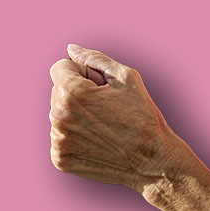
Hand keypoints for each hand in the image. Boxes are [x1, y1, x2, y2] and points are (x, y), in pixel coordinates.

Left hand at [49, 44, 185, 191]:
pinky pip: (60, 137)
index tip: (99, 85)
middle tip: (105, 107)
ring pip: (58, 115)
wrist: (152, 161)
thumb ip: (94, 58)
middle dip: (77, 93)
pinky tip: (97, 141)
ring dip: (75, 115)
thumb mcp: (125, 77)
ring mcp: (57, 141)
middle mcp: (58, 116)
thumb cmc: (143, 116)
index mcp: (71, 92)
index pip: (59, 67)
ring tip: (104, 126)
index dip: (81, 71)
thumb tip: (71, 49)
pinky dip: (75, 137)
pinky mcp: (60, 159)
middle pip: (57, 91)